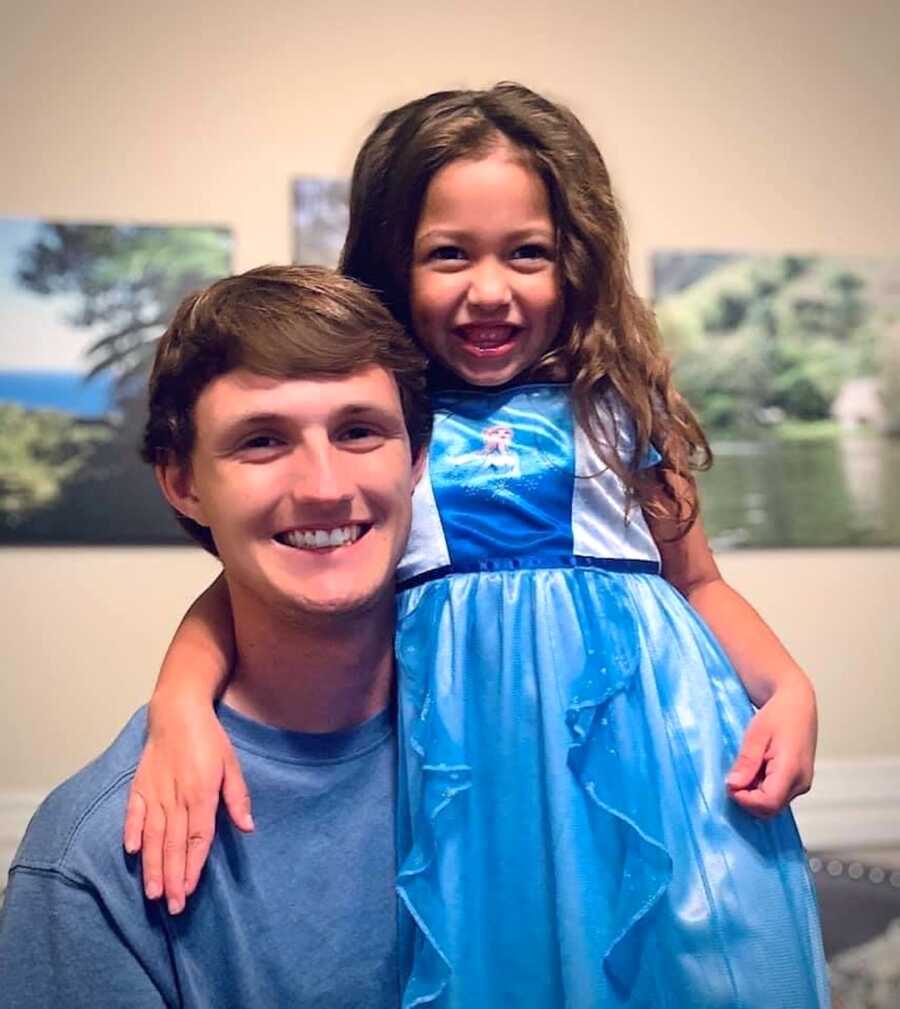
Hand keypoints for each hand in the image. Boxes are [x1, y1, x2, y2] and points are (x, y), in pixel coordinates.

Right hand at [122, 697, 252, 913]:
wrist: (178, 711)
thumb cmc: (209, 739)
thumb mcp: (231, 764)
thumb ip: (237, 797)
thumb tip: (248, 827)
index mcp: (201, 793)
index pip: (198, 837)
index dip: (195, 865)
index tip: (191, 890)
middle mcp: (176, 797)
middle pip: (174, 844)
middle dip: (174, 877)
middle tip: (173, 906)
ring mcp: (155, 792)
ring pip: (152, 836)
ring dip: (153, 866)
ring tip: (153, 893)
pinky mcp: (139, 786)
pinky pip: (133, 813)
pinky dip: (131, 832)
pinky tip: (131, 853)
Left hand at [726, 676, 816, 817]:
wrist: (797, 703)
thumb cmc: (779, 714)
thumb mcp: (756, 735)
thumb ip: (746, 762)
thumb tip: (733, 785)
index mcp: (791, 770)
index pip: (767, 803)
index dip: (744, 799)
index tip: (730, 784)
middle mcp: (801, 782)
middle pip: (770, 808)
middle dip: (747, 798)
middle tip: (734, 776)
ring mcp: (801, 783)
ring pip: (773, 804)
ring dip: (754, 793)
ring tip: (745, 768)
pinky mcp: (798, 781)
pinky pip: (777, 795)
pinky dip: (761, 788)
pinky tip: (754, 770)